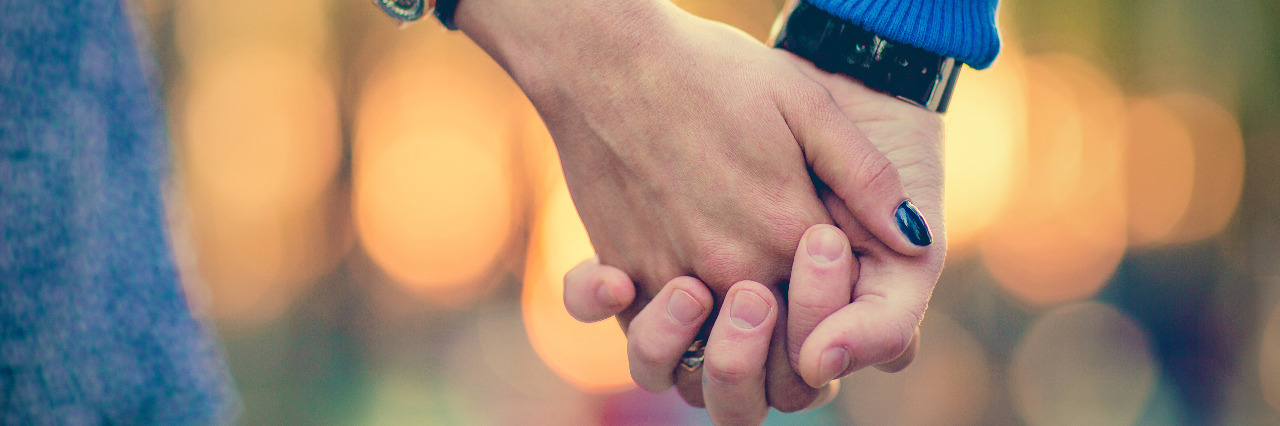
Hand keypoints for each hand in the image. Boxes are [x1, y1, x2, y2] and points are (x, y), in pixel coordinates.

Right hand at [457, 0, 930, 413]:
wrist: (607, 58)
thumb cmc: (711, 72)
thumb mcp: (806, 103)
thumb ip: (866, 177)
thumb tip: (915, 238)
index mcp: (787, 230)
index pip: (836, 305)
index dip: (840, 296)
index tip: (830, 256)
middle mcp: (730, 268)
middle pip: (775, 343)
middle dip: (787, 329)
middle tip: (775, 282)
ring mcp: (670, 276)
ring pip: (706, 357)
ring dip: (722, 350)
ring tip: (723, 301)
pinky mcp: (622, 271)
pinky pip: (641, 334)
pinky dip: (655, 328)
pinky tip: (662, 293)